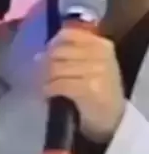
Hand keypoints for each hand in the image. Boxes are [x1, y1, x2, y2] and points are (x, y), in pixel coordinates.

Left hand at [42, 27, 124, 141]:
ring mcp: (96, 71)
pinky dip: (48, 89)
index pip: (68, 34)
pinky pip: (58, 84)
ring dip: (43, 78)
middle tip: (38, 74)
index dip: (52, 44)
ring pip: (55, 68)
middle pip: (58, 51)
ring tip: (42, 85)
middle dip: (44, 64)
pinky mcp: (89, 88)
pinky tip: (47, 94)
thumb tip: (39, 54)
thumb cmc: (99, 90)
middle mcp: (100, 54)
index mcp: (101, 44)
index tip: (46, 54)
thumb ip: (71, 53)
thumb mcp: (92, 65)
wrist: (114, 119)